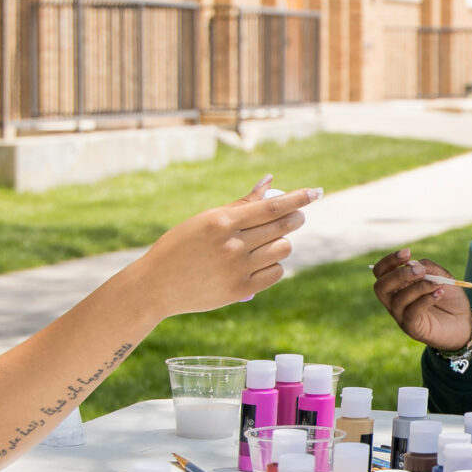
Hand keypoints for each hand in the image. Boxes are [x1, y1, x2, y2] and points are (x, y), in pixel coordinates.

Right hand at [132, 179, 312, 315]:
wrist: (156, 285)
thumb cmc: (181, 246)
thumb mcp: (205, 220)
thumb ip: (240, 204)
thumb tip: (269, 181)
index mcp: (222, 221)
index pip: (272, 207)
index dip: (298, 198)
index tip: (315, 193)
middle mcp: (232, 244)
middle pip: (282, 227)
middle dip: (296, 217)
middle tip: (298, 215)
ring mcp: (237, 269)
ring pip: (282, 250)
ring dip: (283, 243)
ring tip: (271, 242)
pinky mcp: (240, 290)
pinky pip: (275, 273)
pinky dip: (275, 265)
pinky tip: (264, 262)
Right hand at [372, 247, 471, 351]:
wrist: (464, 321)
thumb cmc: (449, 298)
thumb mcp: (442, 276)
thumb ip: (428, 268)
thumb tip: (411, 264)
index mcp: (397, 285)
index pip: (381, 272)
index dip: (389, 260)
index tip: (408, 253)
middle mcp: (394, 301)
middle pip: (380, 287)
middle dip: (399, 275)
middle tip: (421, 272)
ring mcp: (401, 316)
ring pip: (398, 299)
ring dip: (420, 287)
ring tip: (438, 284)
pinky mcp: (412, 328)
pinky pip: (411, 313)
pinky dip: (425, 300)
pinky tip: (439, 294)